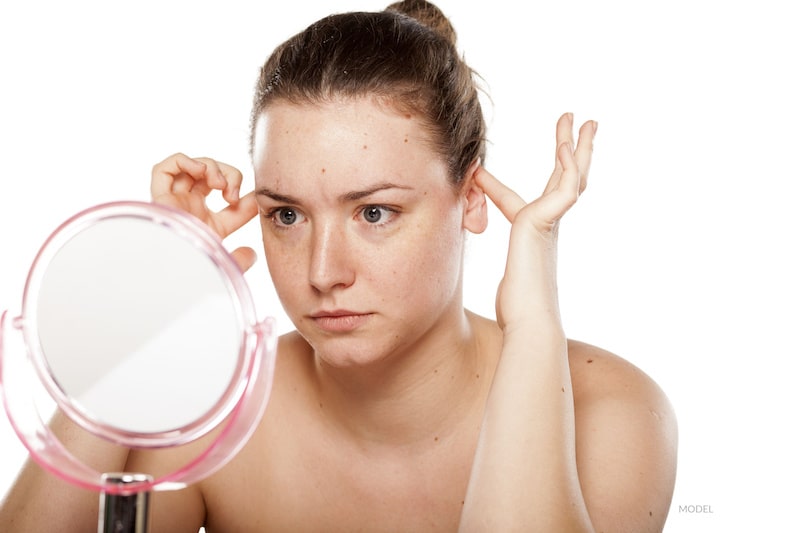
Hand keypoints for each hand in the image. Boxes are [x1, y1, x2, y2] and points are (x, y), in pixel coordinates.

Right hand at [151, 153, 258, 270]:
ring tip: (218, 184)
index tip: (257, 200)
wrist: (173, 279)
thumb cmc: (196, 274)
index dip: (248, 199)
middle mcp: (190, 212)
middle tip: (233, 195)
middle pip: (211, 179)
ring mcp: (174, 204)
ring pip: (191, 169)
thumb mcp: (227, 265)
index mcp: (208, 227)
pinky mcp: (157, 199)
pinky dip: (184, 161)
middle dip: (229, 177)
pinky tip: (200, 173)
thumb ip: (241, 260)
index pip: (233, 206)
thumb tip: (252, 252)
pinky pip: (163, 169)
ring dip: (211, 167)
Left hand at [475, 113, 596, 331]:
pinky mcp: (547, 222)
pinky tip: (563, 145)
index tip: (476, 173)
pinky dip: (566, 165)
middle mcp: (548, 227)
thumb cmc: (516, 310)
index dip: (493, 187)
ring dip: (576, 146)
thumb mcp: (496, 281)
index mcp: (534, 238)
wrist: (530, 322)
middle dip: (571, 151)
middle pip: (564, 179)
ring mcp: (550, 223)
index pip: (516, 202)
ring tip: (579, 118)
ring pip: (571, 176)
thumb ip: (485, 272)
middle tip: (577, 124)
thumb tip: (458, 277)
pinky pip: (566, 186)